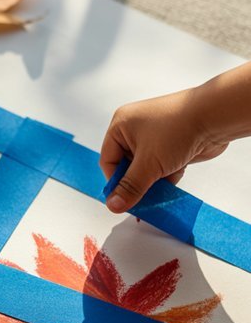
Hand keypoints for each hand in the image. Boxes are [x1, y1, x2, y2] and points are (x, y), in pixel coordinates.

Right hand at [101, 87, 227, 212]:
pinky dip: (166, 178)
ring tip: (159, 194)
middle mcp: (135, 130)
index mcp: (121, 125)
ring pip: (145, 170)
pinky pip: (160, 168)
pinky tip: (173, 182)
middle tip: (141, 202)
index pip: (108, 161)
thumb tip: (113, 206)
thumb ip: (130, 187)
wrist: (215, 117)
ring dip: (152, 184)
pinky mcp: (170, 145)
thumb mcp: (148, 163)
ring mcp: (154, 137)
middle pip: (127, 167)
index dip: (115, 182)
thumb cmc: (177, 130)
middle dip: (136, 185)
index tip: (123, 200)